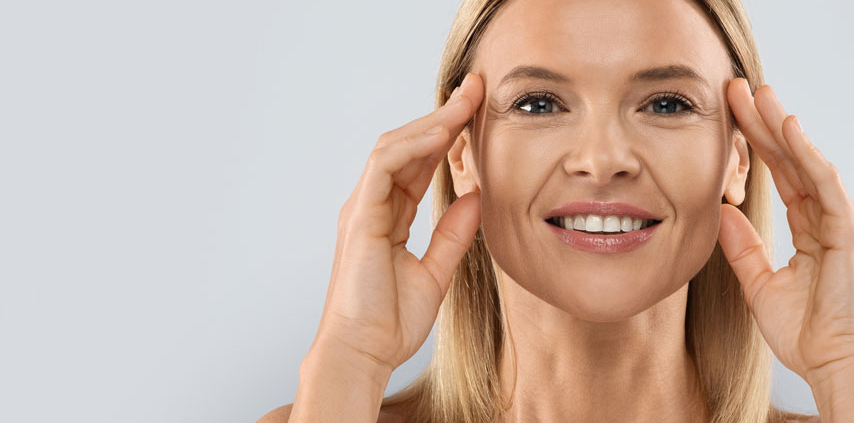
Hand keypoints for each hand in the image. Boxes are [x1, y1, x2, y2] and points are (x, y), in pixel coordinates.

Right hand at [309, 73, 483, 371]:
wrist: (363, 353)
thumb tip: (477, 196)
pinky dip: (413, 146)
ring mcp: (362, 208)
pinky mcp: (359, 217)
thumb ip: (454, 233)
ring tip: (465, 101)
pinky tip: (442, 132)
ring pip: (394, 147)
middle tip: (475, 89)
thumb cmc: (390, 322)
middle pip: (408, 145)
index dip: (448, 135)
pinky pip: (384, 167)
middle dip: (442, 115)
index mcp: (387, 217)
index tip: (478, 111)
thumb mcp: (437, 271)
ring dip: (431, 121)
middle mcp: (371, 206)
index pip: (419, 163)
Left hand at [719, 78, 853, 385]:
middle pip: (793, 160)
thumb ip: (743, 249)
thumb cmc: (804, 331)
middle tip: (741, 88)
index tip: (733, 114)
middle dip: (766, 123)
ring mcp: (841, 220)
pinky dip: (807, 154)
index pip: (781, 175)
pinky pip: (825, 183)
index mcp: (810, 228)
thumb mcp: (759, 284)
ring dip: (783, 127)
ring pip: (808, 162)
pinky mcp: (848, 230)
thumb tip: (723, 215)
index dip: (758, 143)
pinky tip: (789, 128)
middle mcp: (828, 218)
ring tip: (760, 95)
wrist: (831, 361)